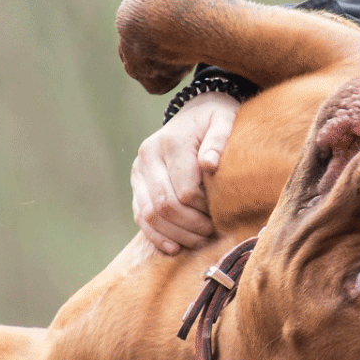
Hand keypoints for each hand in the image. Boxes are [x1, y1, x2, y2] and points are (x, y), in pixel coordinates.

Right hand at [131, 91, 240, 253]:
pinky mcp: (136, 183)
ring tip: (198, 241)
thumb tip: (210, 165)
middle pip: (165, 205)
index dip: (203, 209)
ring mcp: (138, 171)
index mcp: (168, 143)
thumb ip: (219, 139)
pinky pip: (140, 215)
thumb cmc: (215, 119)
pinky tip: (174, 247)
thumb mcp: (224, 120)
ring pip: (149, 214)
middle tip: (212, 233)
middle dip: (190, 226)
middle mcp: (147, 157)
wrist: (195, 111)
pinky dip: (156, 235)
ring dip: (175, 234)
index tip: (221, 214)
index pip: (185, 190)